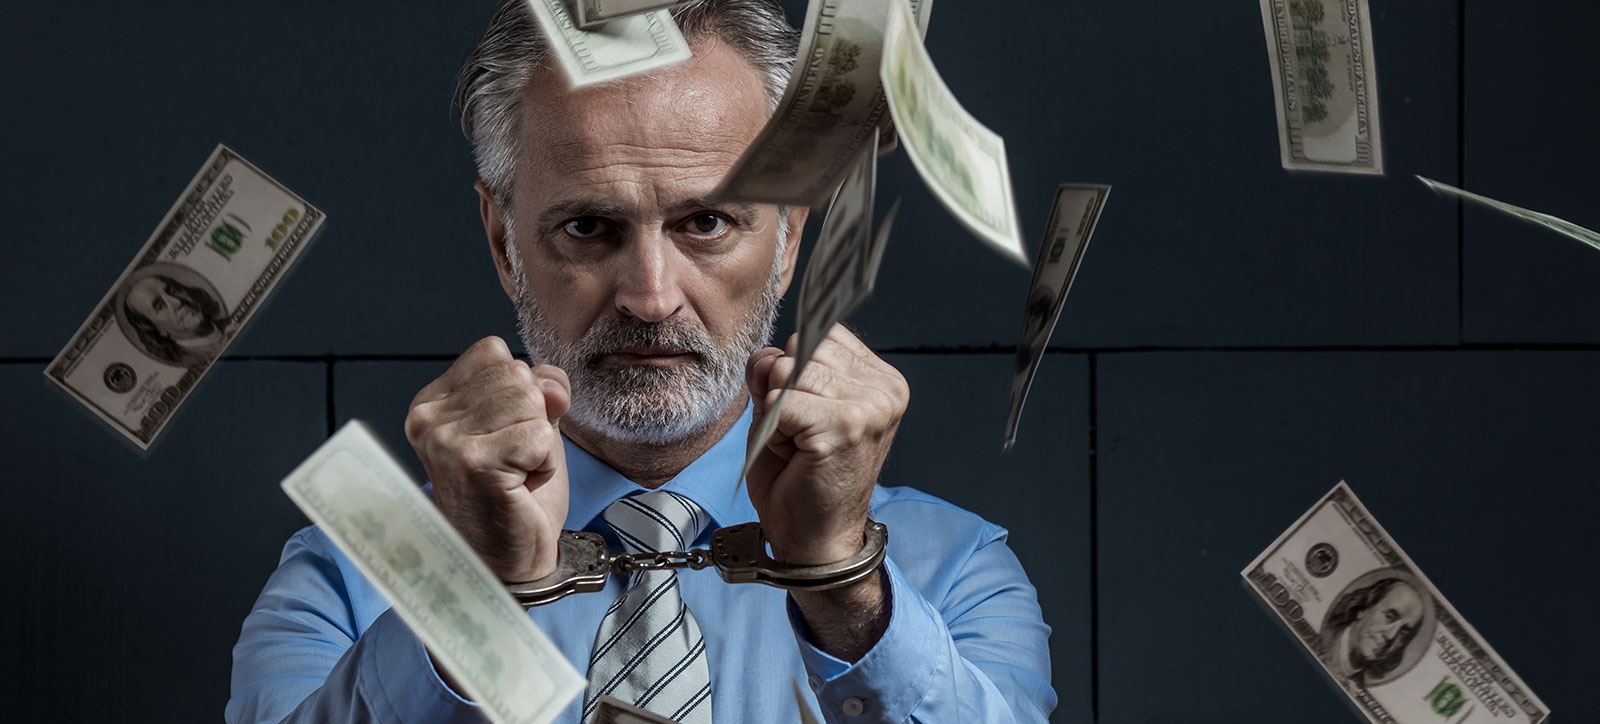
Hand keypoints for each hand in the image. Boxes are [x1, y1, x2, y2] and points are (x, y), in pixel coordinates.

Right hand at [404, 336, 570, 581]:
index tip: (507, 432)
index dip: (521, 388)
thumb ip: (539, 389)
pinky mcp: (474, 463)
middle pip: (515, 372)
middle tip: (514, 459)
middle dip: (533, 416)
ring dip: (540, 440)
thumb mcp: (527, 424)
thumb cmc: (516, 494)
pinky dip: (544, 462)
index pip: (493, 351)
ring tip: (517, 471)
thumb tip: (553, 385)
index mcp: (432, 401)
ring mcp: (447, 440)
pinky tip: (521, 485)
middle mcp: (430, 418)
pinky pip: (540, 434)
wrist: (508, 560)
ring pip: (530, 400)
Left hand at [745, 325, 908, 565]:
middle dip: (784, 392)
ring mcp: (870, 406)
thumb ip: (776, 372)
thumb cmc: (800, 477)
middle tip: (801, 437)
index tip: (809, 420)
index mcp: (880, 379)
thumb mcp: (785, 409)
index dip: (794, 374)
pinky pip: (780, 402)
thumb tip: (764, 356)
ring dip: (778, 413)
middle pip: (801, 348)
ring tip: (799, 446)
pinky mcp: (847, 425)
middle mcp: (885, 389)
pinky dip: (774, 431)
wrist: (815, 541)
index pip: (819, 335)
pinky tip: (796, 456)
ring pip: (787, 372)